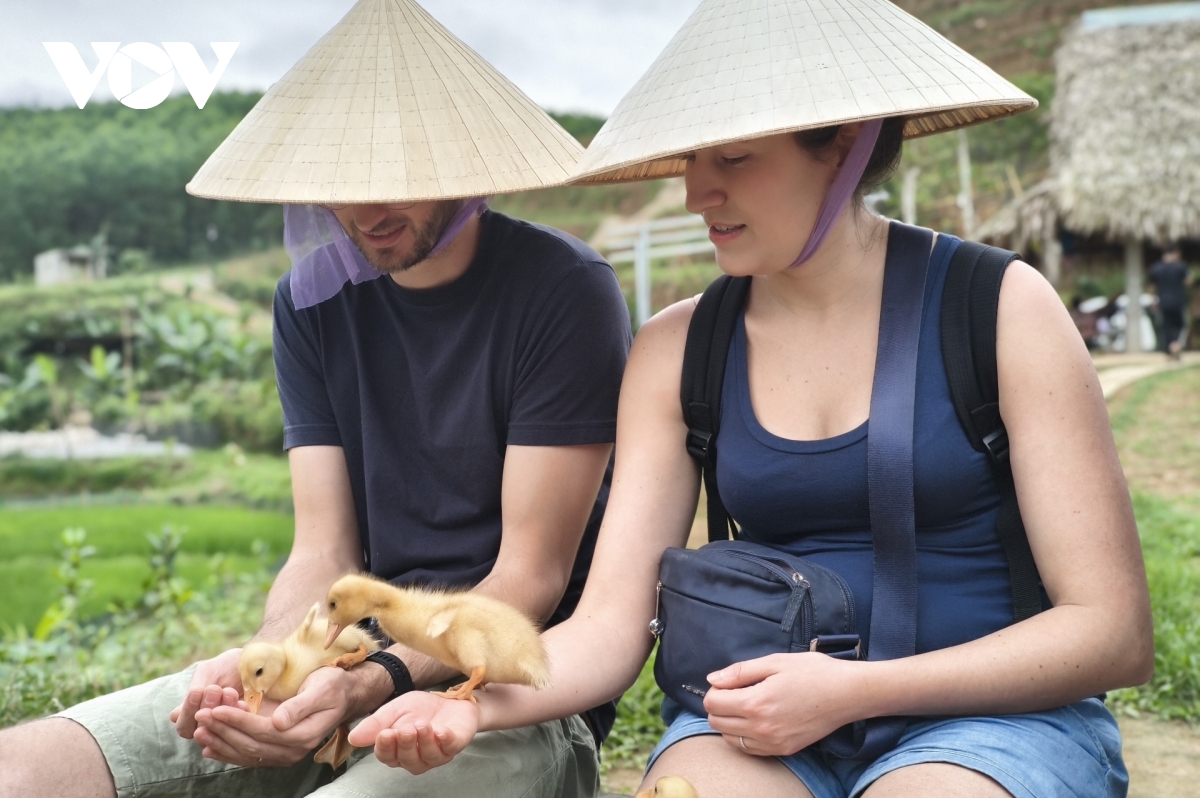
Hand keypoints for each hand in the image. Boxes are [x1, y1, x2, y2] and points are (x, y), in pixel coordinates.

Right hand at [170, 648, 245, 738]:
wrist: (254, 662)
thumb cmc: (226, 667)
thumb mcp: (206, 674)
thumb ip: (193, 693)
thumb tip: (176, 717)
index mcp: (193, 716)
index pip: (184, 727)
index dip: (188, 711)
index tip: (198, 692)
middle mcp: (209, 727)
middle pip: (201, 731)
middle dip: (208, 708)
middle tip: (216, 689)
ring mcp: (227, 730)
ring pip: (220, 732)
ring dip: (223, 711)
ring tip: (229, 691)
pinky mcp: (247, 728)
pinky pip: (241, 729)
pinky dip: (240, 715)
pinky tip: (243, 701)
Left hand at [193, 665, 357, 766]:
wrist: (343, 695)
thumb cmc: (333, 686)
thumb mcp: (322, 689)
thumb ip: (301, 705)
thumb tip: (278, 721)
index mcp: (303, 735)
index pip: (263, 731)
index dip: (238, 720)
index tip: (216, 708)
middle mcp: (293, 750)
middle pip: (251, 745)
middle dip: (223, 730)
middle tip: (200, 716)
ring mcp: (285, 754)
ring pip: (247, 754)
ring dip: (221, 743)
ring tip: (199, 730)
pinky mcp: (278, 752)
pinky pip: (249, 756)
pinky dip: (227, 752)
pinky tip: (210, 747)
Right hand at [348, 691, 479, 774]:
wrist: (448, 699)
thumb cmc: (420, 709)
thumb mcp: (394, 710)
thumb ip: (375, 723)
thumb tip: (353, 738)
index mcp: (397, 750)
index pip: (386, 756)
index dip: (385, 747)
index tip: (384, 734)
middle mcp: (416, 758)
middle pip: (406, 759)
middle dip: (405, 744)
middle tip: (405, 729)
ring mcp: (436, 754)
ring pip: (428, 756)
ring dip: (423, 741)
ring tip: (421, 724)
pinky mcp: (455, 745)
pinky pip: (450, 748)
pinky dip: (445, 740)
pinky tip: (441, 732)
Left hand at [703, 652, 870, 756]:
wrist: (847, 693)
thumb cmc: (813, 672)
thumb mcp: (774, 662)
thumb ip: (739, 672)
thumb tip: (712, 679)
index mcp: (756, 702)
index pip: (712, 703)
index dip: (715, 689)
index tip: (729, 682)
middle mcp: (761, 728)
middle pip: (716, 723)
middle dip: (719, 706)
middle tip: (736, 692)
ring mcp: (773, 743)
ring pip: (730, 739)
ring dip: (730, 723)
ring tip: (747, 705)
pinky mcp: (784, 750)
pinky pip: (749, 749)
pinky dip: (744, 736)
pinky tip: (757, 720)